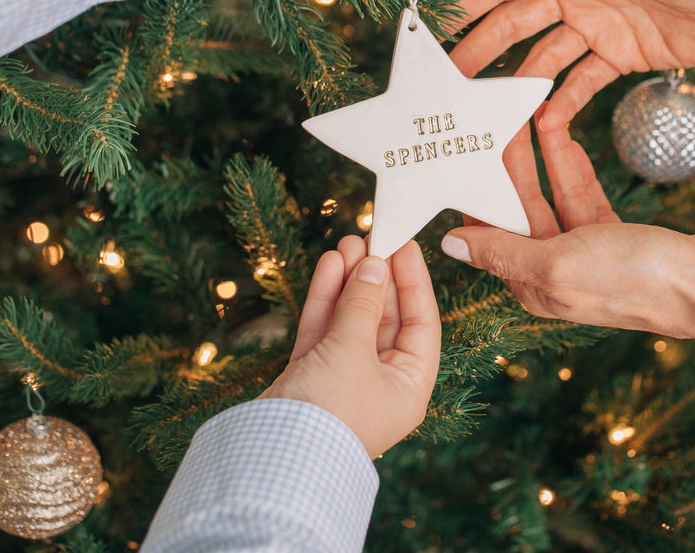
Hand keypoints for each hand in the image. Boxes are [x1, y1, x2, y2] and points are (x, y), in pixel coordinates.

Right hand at [260, 235, 440, 456]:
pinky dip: (326, 299)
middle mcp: (381, 383)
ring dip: (350, 282)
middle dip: (375, 277)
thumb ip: (363, 303)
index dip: (414, 282)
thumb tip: (373, 265)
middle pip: (385, 317)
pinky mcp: (312, 376)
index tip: (405, 247)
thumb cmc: (329, 411)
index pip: (421, 323)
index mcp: (409, 387)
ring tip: (346, 244)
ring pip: (352, 319)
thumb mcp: (353, 350)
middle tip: (369, 239)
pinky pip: (325, 329)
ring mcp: (345, 379)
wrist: (273, 455)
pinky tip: (329, 265)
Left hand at [440, 126, 694, 400]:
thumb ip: (502, 250)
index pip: (487, 232)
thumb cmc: (634, 280)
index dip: (474, 191)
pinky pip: (582, 196)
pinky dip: (572, 167)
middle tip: (496, 119)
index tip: (464, 150)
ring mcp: (585, 254)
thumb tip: (449, 245)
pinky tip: (563, 137)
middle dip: (507, 165)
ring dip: (541, 158)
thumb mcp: (557, 261)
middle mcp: (553, 271)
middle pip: (518, 208)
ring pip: (551, 197)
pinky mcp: (615, 239)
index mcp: (530, 283)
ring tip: (530, 115)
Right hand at [449, 0, 694, 130]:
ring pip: (544, 56)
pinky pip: (581, 82)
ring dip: (514, 80)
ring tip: (485, 108)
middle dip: (481, 48)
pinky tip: (540, 123)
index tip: (437, 24)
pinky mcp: (622, 58)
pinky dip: (561, 101)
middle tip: (449, 79)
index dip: (472, 0)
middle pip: (517, 22)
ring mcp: (600, 27)